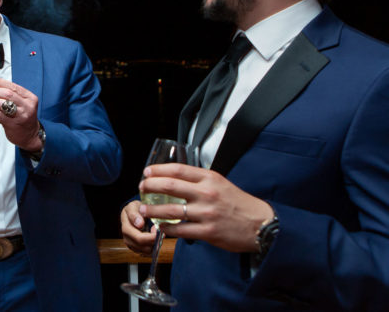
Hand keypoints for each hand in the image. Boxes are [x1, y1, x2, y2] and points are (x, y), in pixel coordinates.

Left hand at [0, 77, 41, 152]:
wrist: (30, 136)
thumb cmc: (23, 117)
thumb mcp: (22, 104)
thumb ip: (11, 95)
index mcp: (29, 97)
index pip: (12, 86)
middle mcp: (27, 106)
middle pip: (7, 94)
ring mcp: (21, 115)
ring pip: (3, 104)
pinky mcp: (14, 124)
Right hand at [121, 200, 157, 254]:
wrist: (133, 213)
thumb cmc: (135, 209)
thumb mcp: (134, 206)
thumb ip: (135, 214)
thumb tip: (139, 224)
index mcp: (126, 228)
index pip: (139, 238)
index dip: (151, 237)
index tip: (156, 228)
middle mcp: (127, 238)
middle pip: (144, 247)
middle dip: (154, 241)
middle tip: (159, 232)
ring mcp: (131, 244)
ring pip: (146, 251)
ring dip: (154, 244)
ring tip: (155, 233)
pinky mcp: (136, 248)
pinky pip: (147, 253)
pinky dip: (153, 247)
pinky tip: (153, 238)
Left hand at [138, 163, 273, 252]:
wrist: (261, 225)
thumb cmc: (238, 203)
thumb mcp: (221, 183)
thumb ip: (200, 180)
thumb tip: (175, 177)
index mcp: (210, 178)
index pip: (178, 170)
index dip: (159, 170)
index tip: (147, 172)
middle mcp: (207, 193)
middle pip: (170, 186)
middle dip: (150, 186)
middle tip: (141, 188)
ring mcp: (206, 213)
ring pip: (171, 209)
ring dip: (153, 209)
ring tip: (143, 209)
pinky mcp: (208, 232)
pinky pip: (180, 229)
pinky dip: (167, 228)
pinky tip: (160, 227)